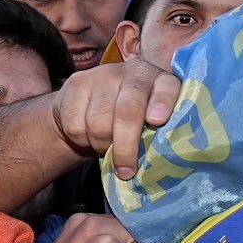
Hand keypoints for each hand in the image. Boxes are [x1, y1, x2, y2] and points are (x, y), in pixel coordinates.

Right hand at [51, 60, 181, 178]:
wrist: (89, 104)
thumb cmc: (131, 119)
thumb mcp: (150, 123)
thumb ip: (158, 134)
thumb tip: (158, 163)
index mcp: (160, 81)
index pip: (165, 87)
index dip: (162, 103)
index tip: (157, 121)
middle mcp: (133, 72)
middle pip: (127, 111)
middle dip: (126, 147)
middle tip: (126, 171)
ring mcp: (104, 74)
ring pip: (99, 124)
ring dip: (102, 145)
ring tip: (106, 145)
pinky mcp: (77, 83)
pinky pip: (76, 125)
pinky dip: (81, 139)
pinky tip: (88, 134)